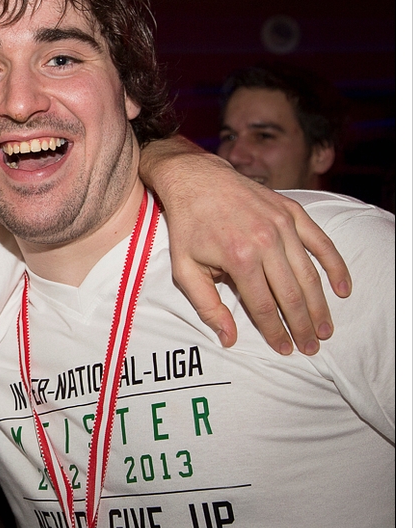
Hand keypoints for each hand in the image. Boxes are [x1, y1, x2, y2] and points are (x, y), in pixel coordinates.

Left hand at [141, 136, 350, 354]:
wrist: (196, 179)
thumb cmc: (188, 226)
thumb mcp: (185, 268)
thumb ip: (207, 305)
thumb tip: (228, 338)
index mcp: (239, 258)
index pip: (263, 305)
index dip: (275, 331)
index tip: (285, 348)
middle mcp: (266, 241)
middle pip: (291, 294)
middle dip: (303, 325)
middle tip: (311, 347)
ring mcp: (282, 224)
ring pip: (308, 273)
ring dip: (320, 304)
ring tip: (325, 329)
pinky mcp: (292, 211)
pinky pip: (320, 242)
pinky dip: (334, 266)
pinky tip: (342, 288)